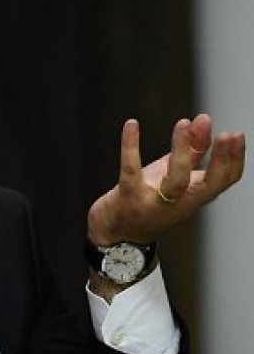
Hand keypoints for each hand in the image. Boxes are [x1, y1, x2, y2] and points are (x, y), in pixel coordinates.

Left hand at [88, 114, 244, 245]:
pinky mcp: (128, 197)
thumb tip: (203, 120)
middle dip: (220, 161)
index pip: (224, 181)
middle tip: (225, 134)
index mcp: (194, 195)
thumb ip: (192, 149)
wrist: (116, 232)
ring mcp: (154, 202)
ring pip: (175, 180)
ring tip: (183, 124)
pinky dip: (130, 146)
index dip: (234, 159)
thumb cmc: (149, 199)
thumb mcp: (173, 174)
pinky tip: (131, 124)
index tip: (236, 134)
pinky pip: (131, 170)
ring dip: (181, 151)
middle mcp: (179, 202)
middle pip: (208, 185)